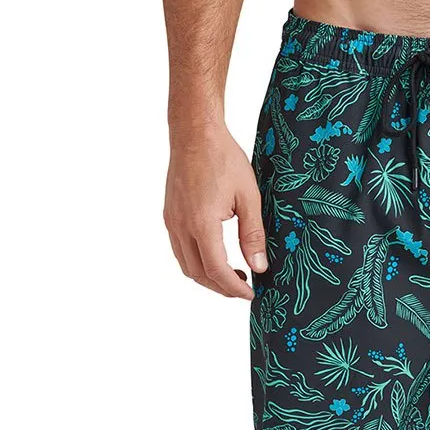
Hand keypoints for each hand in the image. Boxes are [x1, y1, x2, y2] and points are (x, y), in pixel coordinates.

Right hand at [164, 127, 266, 298]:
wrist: (195, 135)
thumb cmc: (224, 159)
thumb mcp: (249, 197)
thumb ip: (253, 234)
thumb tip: (260, 266)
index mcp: (201, 223)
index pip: (216, 269)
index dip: (234, 287)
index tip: (251, 294)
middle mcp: (181, 226)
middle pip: (198, 273)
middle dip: (221, 287)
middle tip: (244, 289)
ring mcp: (171, 222)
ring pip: (186, 265)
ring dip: (208, 276)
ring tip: (234, 275)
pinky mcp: (169, 216)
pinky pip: (180, 250)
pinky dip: (197, 262)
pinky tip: (216, 256)